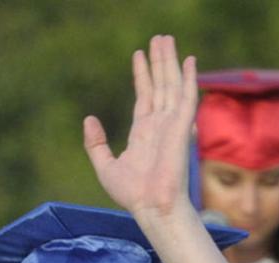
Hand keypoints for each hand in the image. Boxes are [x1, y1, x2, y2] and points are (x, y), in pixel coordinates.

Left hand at [83, 35, 196, 220]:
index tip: (139, 55)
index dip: (142, 75)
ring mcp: (171, 125)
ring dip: (169, 62)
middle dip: (159, 61)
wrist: (151, 207)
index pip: (144, 96)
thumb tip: (89, 119)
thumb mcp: (105, 167)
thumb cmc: (132, 194)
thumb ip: (96, 143)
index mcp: (143, 132)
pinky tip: (189, 61)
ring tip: (165, 39)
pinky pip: (187, 98)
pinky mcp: (182, 128)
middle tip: (158, 38)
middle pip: (160, 85)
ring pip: (171, 85)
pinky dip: (189, 79)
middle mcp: (159, 125)